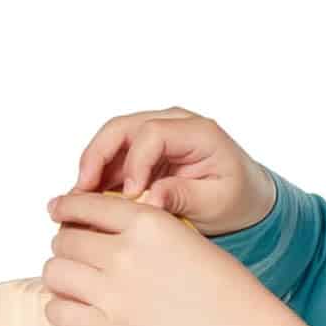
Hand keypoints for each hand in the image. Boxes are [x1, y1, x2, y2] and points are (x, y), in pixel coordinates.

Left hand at [42, 189, 272, 325]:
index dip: (65, 209)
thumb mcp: (185, 237)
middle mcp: (125, 254)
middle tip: (78, 258)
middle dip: (68, 247)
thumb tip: (100, 232)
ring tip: (75, 284)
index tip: (57, 212)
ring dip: (61, 276)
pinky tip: (75, 309)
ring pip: (55, 272)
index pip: (83, 205)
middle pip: (64, 240)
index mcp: (146, 224)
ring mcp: (114, 294)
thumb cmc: (223, 288)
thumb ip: (143, 230)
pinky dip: (60, 308)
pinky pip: (58, 311)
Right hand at [65, 104, 275, 235]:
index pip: (152, 134)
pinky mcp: (145, 148)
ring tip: (79, 197)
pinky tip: (89, 197)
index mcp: (199, 132)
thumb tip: (148, 200)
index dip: (134, 163)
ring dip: (93, 166)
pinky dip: (101, 173)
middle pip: (123, 128)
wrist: (246, 197)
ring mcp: (158, 131)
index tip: (130, 195)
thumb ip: (183, 197)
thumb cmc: (237, 198)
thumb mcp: (217, 203)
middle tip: (82, 191)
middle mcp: (174, 123)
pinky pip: (115, 154)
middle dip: (98, 157)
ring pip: (113, 138)